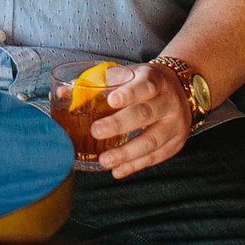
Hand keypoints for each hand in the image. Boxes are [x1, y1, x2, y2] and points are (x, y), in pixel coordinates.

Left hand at [88, 62, 189, 178]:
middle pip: (145, 114)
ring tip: (105, 160)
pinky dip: (134, 165)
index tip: (111, 100)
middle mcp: (167, 102)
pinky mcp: (175, 143)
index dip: (129, 93)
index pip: (145, 85)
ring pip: (152, 141)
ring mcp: (174, 124)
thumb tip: (63, 91)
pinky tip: (118, 170)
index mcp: (154, 80)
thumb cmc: (144, 83)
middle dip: (119, 125)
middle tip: (96, 131)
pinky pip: (155, 157)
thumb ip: (99, 82)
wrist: (181, 90)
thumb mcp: (128, 74)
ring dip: (126, 153)